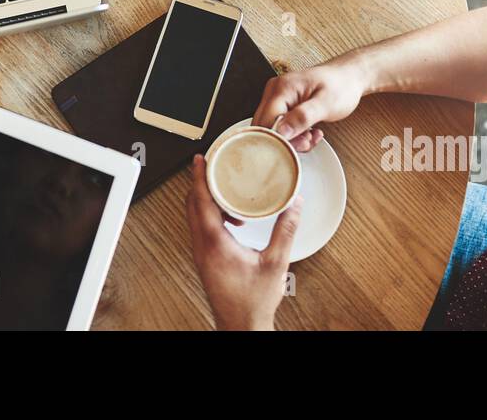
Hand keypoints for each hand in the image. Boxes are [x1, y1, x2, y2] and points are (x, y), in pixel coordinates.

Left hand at [186, 155, 298, 329]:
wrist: (241, 327)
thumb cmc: (253, 302)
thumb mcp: (276, 263)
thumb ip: (286, 231)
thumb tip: (294, 205)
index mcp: (215, 243)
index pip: (201, 201)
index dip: (199, 177)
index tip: (200, 160)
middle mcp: (202, 246)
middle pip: (193, 204)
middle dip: (201, 182)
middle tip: (212, 165)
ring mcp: (201, 253)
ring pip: (195, 216)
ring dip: (207, 199)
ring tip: (226, 190)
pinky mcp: (205, 259)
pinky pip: (201, 228)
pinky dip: (211, 214)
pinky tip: (233, 218)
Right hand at [253, 60, 367, 152]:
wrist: (348, 78)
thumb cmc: (341, 86)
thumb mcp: (326, 104)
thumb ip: (303, 117)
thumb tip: (282, 131)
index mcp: (282, 88)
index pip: (266, 121)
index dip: (280, 138)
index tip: (300, 143)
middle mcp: (274, 91)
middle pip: (265, 126)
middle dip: (286, 140)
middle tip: (307, 140)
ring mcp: (277, 98)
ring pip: (272, 129)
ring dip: (292, 139)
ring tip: (311, 134)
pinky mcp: (283, 104)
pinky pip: (279, 126)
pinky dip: (294, 135)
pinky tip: (309, 132)